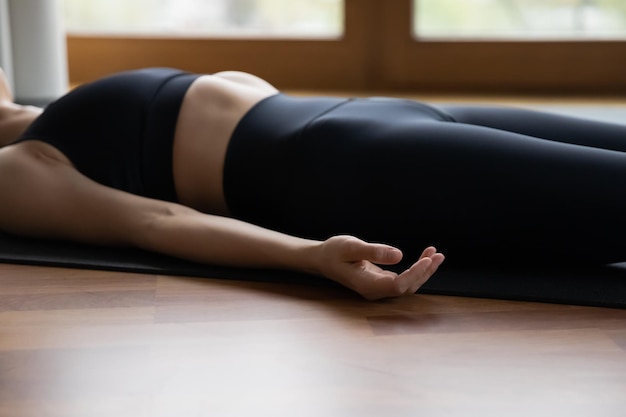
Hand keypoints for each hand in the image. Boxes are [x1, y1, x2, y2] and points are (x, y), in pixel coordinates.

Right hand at [316, 235, 443, 299]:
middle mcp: (375, 290)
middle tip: (437, 254)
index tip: (427, 259)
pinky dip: (415, 269)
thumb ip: (374, 251)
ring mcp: (378, 288)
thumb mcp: (351, 247)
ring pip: (407, 285)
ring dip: (423, 271)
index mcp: (367, 285)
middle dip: (425, 272)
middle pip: (407, 287)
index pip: (398, 285)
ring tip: (435, 254)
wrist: (322, 259)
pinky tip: (424, 258)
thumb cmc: (334, 252)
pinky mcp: (381, 282)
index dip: (414, 274)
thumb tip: (399, 255)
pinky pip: (403, 280)